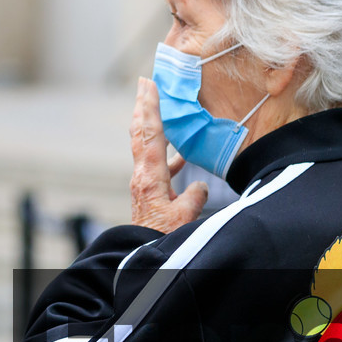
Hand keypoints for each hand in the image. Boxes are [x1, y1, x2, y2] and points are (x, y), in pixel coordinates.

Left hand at [131, 77, 206, 233]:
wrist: (143, 257)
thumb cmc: (162, 239)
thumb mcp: (184, 218)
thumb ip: (194, 198)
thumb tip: (201, 186)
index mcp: (150, 178)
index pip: (150, 134)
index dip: (150, 107)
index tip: (148, 84)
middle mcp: (142, 176)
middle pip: (140, 133)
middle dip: (142, 106)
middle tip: (144, 83)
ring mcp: (143, 184)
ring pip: (145, 146)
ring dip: (150, 124)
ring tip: (155, 106)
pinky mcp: (148, 193)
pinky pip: (157, 164)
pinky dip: (165, 152)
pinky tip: (179, 153)